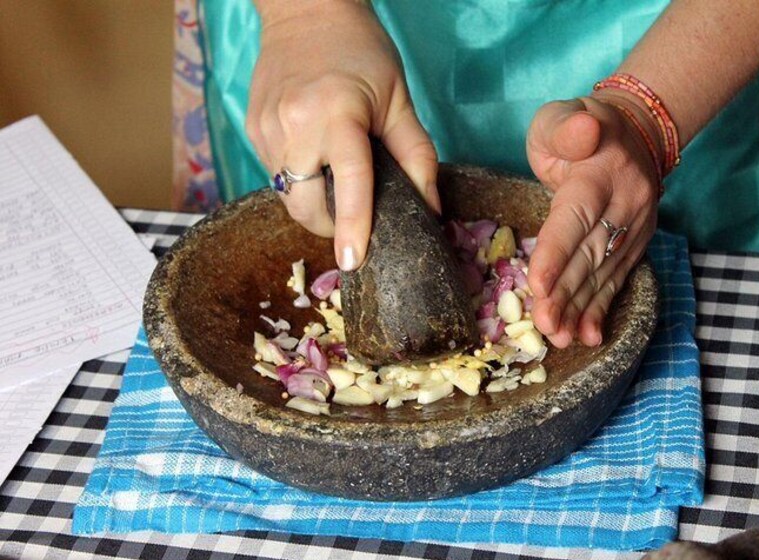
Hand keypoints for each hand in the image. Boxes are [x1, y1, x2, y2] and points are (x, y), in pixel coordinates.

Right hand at [247, 0, 437, 270]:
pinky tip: (312, 156)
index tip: (354, 260)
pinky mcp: (252, 129)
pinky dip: (297, 180)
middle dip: (329, 225)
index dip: (353, 226)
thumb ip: (417, 155)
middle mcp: (294, 125)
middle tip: (351, 219)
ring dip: (313, 203)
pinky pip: (274, 175)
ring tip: (333, 181)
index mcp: (337, 114)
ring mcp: (267, 129)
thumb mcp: (398, 99)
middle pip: (305, 206)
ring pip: (287, 195)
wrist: (306, 12)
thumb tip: (431, 207)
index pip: (349, 184)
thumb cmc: (361, 52)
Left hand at [526, 94, 660, 347]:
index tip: (538, 285)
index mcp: (599, 176)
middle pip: (589, 255)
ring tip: (560, 338)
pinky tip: (588, 336)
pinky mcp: (634, 245)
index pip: (576, 219)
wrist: (635, 134)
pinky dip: (601, 310)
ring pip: (603, 274)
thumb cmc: (579, 127)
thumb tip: (583, 128)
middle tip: (544, 324)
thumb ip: (567, 127)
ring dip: (580, 309)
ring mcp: (634, 229)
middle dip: (565, 294)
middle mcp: (623, 206)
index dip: (557, 253)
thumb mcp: (562, 116)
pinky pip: (617, 280)